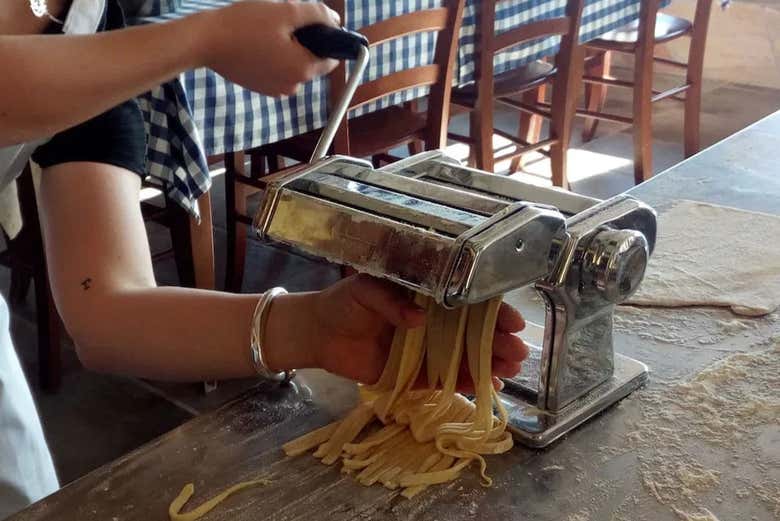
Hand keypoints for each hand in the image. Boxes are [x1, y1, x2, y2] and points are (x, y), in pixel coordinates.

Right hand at [200, 1, 339, 95]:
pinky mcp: (262, 87)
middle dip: (305, 42)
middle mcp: (293, 86)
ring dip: (289, 49)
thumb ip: (316, 14)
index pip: (332, 58)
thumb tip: (335, 20)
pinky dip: (275, 58)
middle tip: (283, 23)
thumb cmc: (244, 25)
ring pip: (295, 65)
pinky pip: (279, 71)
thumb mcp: (285, 11)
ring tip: (268, 32)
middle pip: (313, 62)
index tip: (310, 24)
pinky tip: (258, 43)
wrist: (205, 42)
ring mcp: (276, 89)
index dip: (326, 39)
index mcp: (303, 69)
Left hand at [289, 275, 528, 388]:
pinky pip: (447, 380)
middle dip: (499, 340)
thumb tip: (417, 319)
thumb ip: (390, 300)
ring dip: (491, 362)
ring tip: (511, 368)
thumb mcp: (365, 289)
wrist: (320, 332)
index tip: (512, 321)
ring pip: (467, 356)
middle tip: (518, 350)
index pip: (468, 302)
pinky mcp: (416, 374)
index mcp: (428, 296)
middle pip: (474, 332)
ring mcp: (428, 349)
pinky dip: (469, 382)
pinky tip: (491, 384)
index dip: (493, 311)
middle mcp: (434, 322)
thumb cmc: (344, 303)